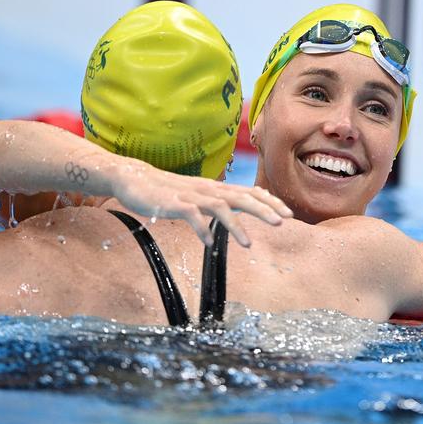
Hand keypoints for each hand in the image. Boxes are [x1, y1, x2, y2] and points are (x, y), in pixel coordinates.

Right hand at [111, 161, 292, 246]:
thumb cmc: (167, 190)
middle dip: (264, 209)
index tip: (288, 213)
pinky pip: (191, 216)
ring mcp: (191, 196)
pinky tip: (208, 243)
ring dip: (236, 225)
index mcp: (215, 188)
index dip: (269, 201)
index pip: (249, 192)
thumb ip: (217, 201)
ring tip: (248, 244)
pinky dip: (201, 229)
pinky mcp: (173, 204)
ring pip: (219, 207)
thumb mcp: (197, 194)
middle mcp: (207, 190)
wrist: (134, 179)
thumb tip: (237, 209)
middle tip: (283, 222)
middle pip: (242, 197)